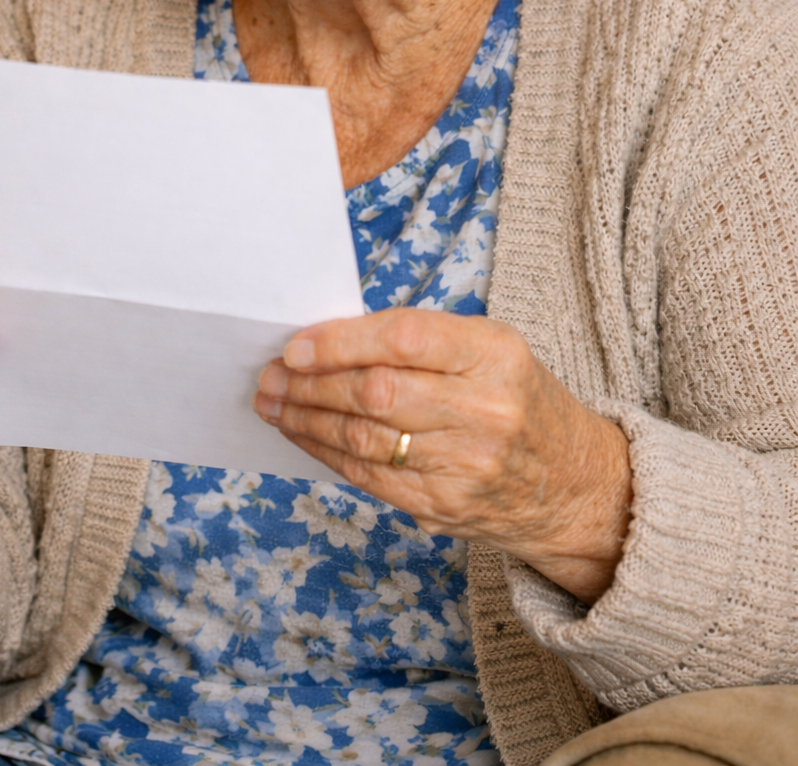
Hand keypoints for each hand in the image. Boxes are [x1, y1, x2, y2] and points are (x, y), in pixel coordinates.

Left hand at [254, 309, 630, 603]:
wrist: (575, 484)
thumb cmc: (517, 398)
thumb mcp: (490, 348)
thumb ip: (420, 341)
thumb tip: (327, 340)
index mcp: (495, 354)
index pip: (404, 339)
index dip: (341, 342)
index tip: (296, 345)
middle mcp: (485, 410)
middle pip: (376, 393)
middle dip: (310, 384)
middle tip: (270, 374)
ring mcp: (465, 465)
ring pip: (363, 439)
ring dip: (305, 420)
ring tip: (272, 402)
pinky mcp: (445, 505)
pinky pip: (369, 477)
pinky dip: (326, 453)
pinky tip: (303, 435)